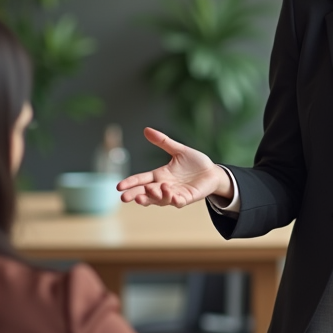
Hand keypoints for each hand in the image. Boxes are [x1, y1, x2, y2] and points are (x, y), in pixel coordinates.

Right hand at [116, 127, 231, 207]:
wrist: (212, 172)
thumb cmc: (195, 162)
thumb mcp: (178, 150)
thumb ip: (163, 142)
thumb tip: (146, 129)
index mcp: (160, 175)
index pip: (141, 180)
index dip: (130, 183)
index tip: (119, 186)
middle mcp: (164, 186)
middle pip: (146, 193)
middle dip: (135, 195)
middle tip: (124, 198)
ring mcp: (175, 194)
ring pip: (160, 199)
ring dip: (153, 197)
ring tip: (149, 190)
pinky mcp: (186, 198)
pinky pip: (178, 202)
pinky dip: (174, 200)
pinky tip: (172, 197)